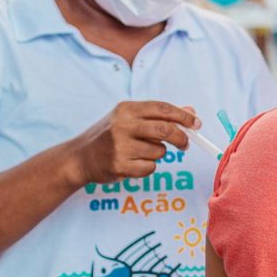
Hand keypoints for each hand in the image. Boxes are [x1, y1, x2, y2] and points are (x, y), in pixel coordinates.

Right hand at [68, 101, 198, 184]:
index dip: (183, 116)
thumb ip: (159, 115)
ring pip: (159, 151)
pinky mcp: (120, 166)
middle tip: (186, 144)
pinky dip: (147, 167)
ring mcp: (120, 146)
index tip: (196, 124)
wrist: (80, 157)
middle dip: (181, 138)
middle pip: (165, 130)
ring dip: (157, 154)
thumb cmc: (110, 135)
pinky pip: (150, 168)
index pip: (162, 108)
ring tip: (140, 152)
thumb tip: (191, 113)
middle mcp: (122, 125)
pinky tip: (132, 163)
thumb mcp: (130, 119)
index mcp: (126, 109)